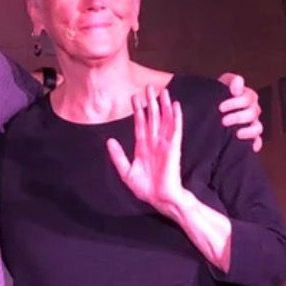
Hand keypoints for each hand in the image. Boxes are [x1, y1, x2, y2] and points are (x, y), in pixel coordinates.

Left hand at [107, 88, 187, 214]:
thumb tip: (110, 140)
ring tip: (164, 91)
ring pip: (165, 120)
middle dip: (151, 103)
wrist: (159, 199)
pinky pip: (175, 130)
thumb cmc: (146, 188)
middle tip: (149, 87)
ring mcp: (164, 144)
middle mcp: (154, 143)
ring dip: (164, 106)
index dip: (138, 110)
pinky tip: (176, 106)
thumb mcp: (126, 171)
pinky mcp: (173, 148)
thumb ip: (118, 156)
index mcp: (143, 147)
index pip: (140, 124)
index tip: (134, 97)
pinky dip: (176, 118)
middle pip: (153, 118)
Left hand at [217, 72, 262, 152]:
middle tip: (223, 121)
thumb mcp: (220, 85)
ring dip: (248, 131)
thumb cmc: (215, 98)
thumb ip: (230, 80)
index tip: (221, 107)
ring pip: (258, 127)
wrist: (207, 110)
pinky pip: (258, 140)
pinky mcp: (250, 136)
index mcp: (246, 97)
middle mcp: (251, 110)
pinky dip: (255, 143)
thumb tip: (238, 83)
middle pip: (253, 113)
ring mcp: (251, 124)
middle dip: (238, 117)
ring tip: (236, 134)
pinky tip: (250, 146)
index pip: (248, 98)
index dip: (236, 102)